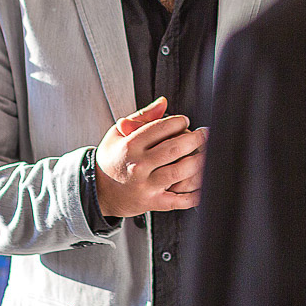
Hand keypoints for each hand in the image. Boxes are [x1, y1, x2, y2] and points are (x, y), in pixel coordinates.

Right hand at [96, 96, 208, 216]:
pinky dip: (194, 195)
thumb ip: (142, 117)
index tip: (185, 121)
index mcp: (130, 146)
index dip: (178, 121)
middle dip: (195, 139)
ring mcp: (146, 186)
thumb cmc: (112, 159)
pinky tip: (203, 184)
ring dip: (199, 162)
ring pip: (179, 173)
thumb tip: (163, 102)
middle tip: (204, 134)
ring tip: (206, 153)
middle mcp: (138, 166)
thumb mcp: (118, 134)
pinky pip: (178, 201)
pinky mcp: (153, 203)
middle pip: (174, 149)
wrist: (98, 192)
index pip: (160, 128)